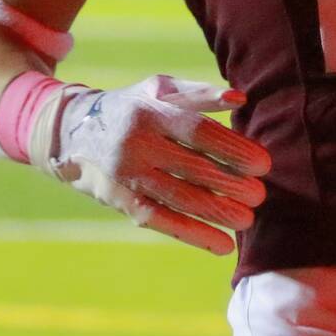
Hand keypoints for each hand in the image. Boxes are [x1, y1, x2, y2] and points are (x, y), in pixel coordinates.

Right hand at [43, 76, 269, 254]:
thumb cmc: (133, 107)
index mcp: (151, 111)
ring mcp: (127, 175)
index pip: (198, 131)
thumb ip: (199, 93)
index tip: (262, 163)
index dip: (232, 149)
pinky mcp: (121, 201)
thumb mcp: (159, 89)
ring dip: (217, 213)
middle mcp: (137, 143)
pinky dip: (194, 234)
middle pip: (192, 168)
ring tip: (247, 220)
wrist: (72, 131)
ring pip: (178, 198)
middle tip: (260, 194)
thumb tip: (240, 99)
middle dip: (231, 185)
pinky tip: (223, 245)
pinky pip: (161, 221)